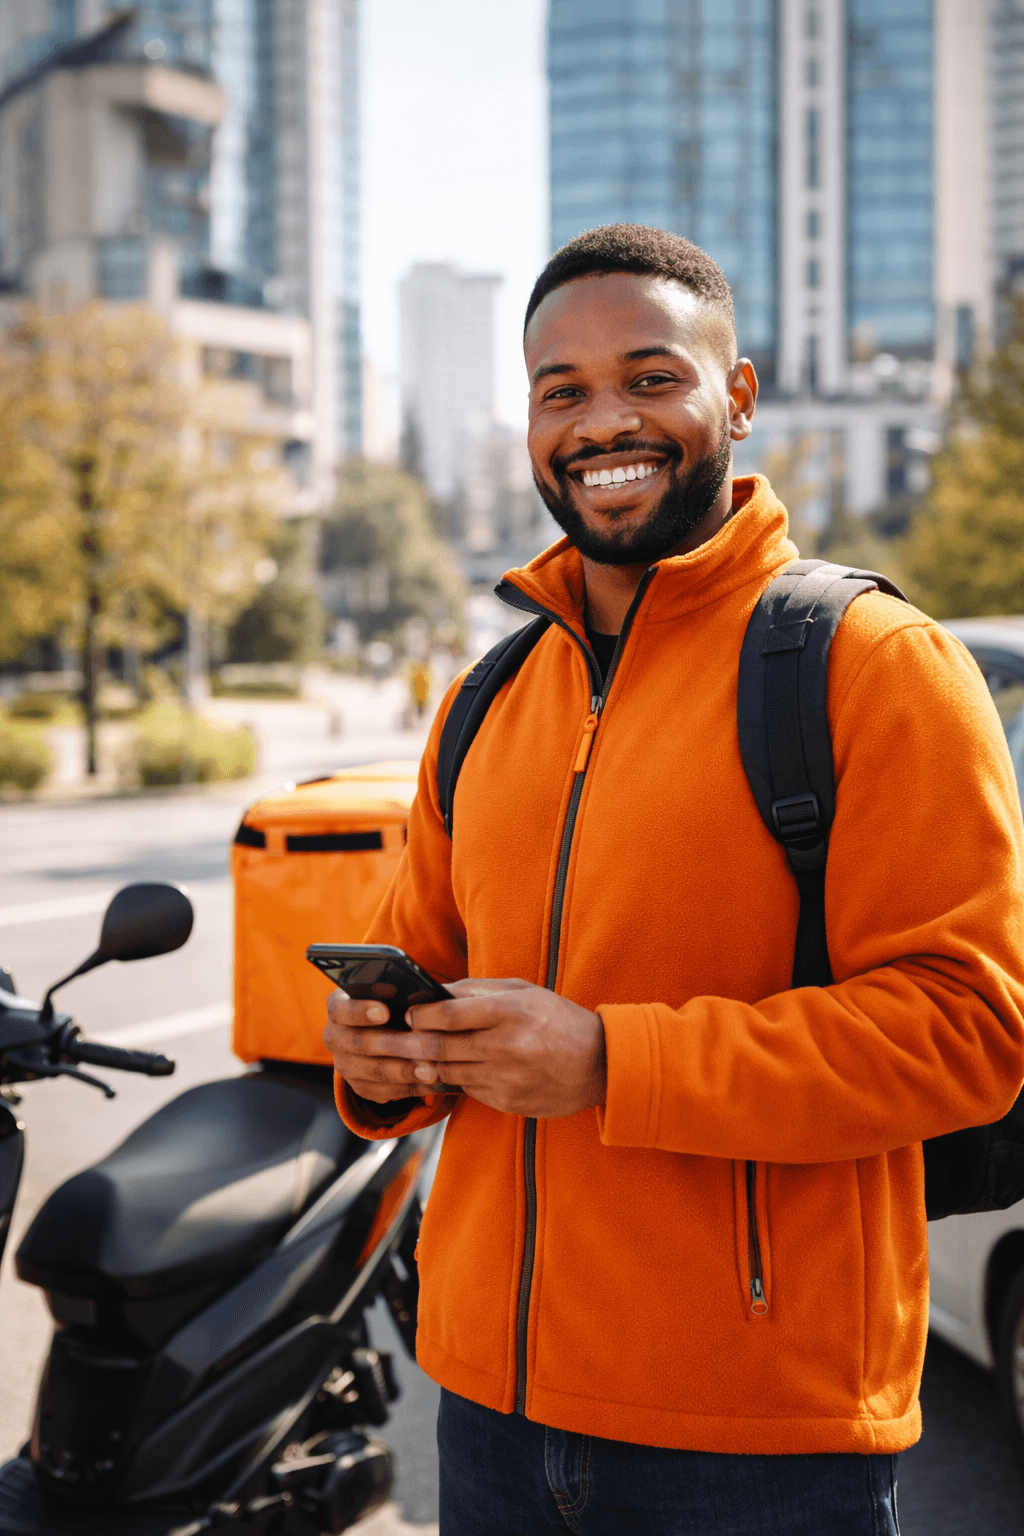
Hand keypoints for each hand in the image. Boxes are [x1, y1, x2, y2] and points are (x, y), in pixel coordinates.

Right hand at [323, 991, 435, 1104]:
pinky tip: (433, 1082)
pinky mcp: (360, 1087)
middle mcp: (335, 1038)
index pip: (341, 1010)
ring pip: (375, 1071)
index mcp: (337, 1007)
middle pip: (360, 1043)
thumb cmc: (390, 1002)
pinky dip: (411, 1086)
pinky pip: (385, 1091)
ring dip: (406, 1071)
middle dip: (395, 1045)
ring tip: (433, 1070)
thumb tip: (423, 997)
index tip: (385, 1012)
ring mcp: (345, 1065)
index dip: (361, 1011)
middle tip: (422, 1045)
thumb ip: (399, 992)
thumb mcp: (389, 992)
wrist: (381, 1031)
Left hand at [405, 978, 605, 1117]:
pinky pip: (467, 1089)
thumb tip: (437, 992)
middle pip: (440, 1047)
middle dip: (407, 1044)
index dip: (421, 1015)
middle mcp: (505, 1046)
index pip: (448, 1014)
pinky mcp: (507, 1101)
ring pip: (448, 1072)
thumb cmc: (558, 1020)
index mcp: (509, 1012)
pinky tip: (446, 1070)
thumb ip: (479, 990)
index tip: (408, 1014)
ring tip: (410, 1057)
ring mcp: (506, 1078)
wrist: (599, 1064)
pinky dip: (453, 1079)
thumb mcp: (524, 991)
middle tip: (388, 1041)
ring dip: (426, 1065)